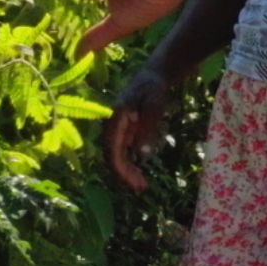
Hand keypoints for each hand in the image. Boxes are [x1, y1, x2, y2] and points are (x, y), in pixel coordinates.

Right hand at [105, 66, 171, 192]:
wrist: (152, 77)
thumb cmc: (154, 89)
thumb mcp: (155, 106)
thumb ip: (148, 128)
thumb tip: (141, 154)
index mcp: (115, 120)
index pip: (112, 150)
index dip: (119, 169)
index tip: (132, 182)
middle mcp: (111, 127)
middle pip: (112, 156)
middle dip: (124, 175)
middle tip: (141, 188)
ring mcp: (116, 131)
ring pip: (116, 157)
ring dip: (126, 172)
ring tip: (142, 186)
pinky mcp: (123, 133)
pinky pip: (122, 153)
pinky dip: (129, 165)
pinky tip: (139, 175)